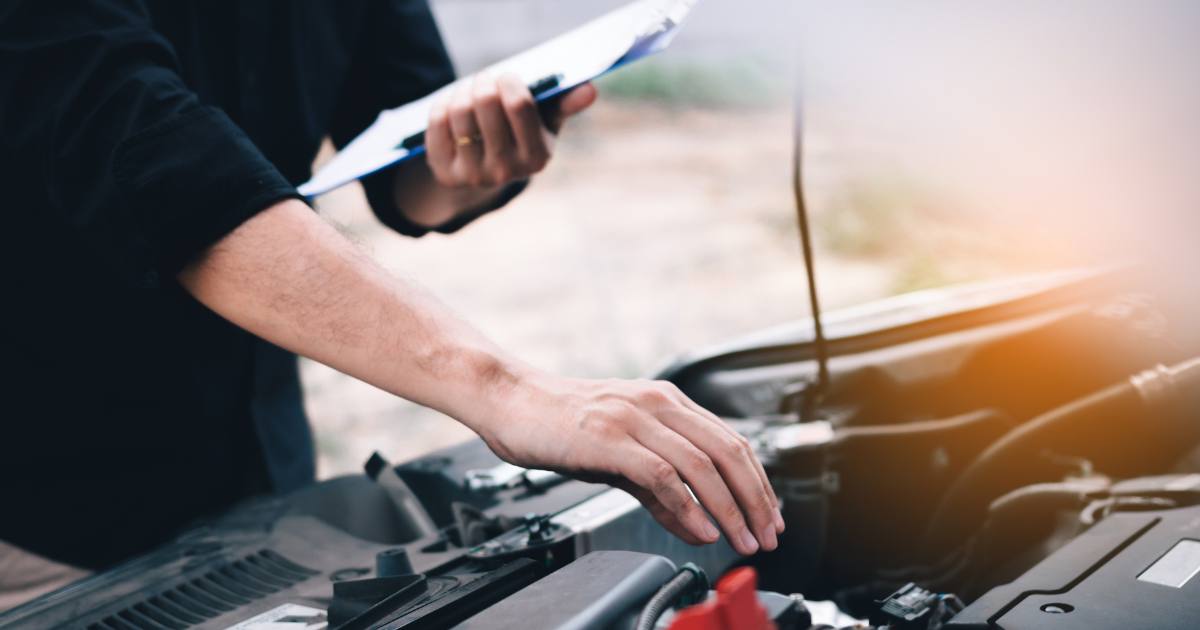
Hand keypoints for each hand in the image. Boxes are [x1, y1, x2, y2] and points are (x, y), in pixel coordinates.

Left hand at [425, 73, 596, 190]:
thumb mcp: (546, 124)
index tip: (508, 76)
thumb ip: (565, 104)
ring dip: (463, 90)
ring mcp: (473, 174)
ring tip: (469, 89)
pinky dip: (443, 103)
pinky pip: (437, 122)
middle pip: (486, 103)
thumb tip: (590, 89)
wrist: (486, 172)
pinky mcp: (445, 171)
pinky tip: (452, 103)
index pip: (519, 105)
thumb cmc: (522, 136)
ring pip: (460, 110)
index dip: (509, 82)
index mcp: (537, 157)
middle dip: (484, 81)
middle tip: (486, 78)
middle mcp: (506, 170)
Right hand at [480, 374, 784, 554]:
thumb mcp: (621, 458)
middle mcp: (657, 403)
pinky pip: (662, 474)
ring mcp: (634, 418)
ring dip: (729, 508)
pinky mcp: (610, 437)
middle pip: (727, 452)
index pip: (731, 441)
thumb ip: (662, 492)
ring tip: (740, 539)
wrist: (510, 400)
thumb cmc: (560, 425)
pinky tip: (700, 529)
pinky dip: (687, 505)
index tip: (769, 517)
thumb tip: (701, 526)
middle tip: (766, 535)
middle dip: (754, 499)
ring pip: (702, 464)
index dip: (757, 483)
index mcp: (667, 401)